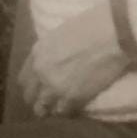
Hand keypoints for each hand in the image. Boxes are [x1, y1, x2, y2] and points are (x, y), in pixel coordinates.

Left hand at [19, 0, 128, 115]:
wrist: (112, 33)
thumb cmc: (92, 25)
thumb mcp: (62, 34)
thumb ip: (52, 52)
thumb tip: (54, 62)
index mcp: (38, 53)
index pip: (24, 80)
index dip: (33, 86)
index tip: (41, 89)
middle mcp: (41, 71)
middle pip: (30, 97)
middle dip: (39, 100)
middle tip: (52, 101)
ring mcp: (54, 87)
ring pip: (43, 109)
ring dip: (52, 108)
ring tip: (64, 105)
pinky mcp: (72, 98)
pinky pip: (63, 112)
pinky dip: (68, 111)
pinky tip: (76, 106)